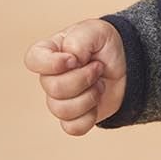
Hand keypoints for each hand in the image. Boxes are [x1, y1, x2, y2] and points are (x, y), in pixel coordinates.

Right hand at [23, 18, 125, 134]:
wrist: (127, 65)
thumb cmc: (104, 45)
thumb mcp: (95, 32)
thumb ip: (79, 40)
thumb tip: (70, 59)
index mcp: (49, 52)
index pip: (33, 60)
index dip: (52, 63)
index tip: (75, 59)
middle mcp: (50, 77)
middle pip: (53, 88)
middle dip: (83, 79)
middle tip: (99, 68)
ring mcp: (60, 99)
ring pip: (61, 110)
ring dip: (89, 97)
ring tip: (100, 83)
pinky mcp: (74, 117)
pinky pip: (72, 128)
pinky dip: (89, 117)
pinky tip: (97, 102)